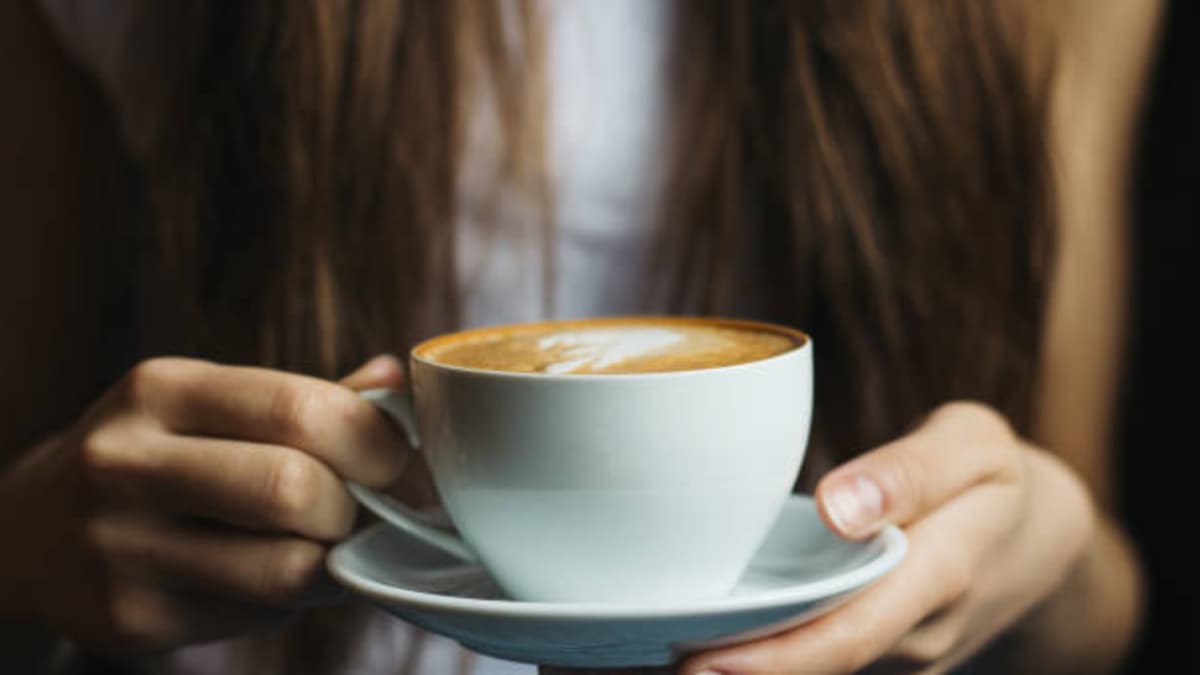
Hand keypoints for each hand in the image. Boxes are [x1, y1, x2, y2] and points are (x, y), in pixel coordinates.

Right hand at [0, 355, 410, 651]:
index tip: (393, 457)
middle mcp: (127, 462)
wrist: (28, 535)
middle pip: (293, 489)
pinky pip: (259, 616)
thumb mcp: (208, 403)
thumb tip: (400, 384)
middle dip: (356, 506)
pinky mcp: (130, 619)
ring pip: (285, 567)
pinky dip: (293, 599)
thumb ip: (307, 397)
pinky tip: (276, 574)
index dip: (374, 440)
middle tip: (363, 508)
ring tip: (329, 543)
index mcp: (163, 389)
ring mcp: (121, 547)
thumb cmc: (156, 458)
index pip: (301, 408)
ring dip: (334, 561)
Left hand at [545, 402, 1094, 673]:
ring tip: (614, 661)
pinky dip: (740, 658)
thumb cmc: (996, 478)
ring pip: (799, 672)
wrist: (1043, 542)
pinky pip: (800, 659)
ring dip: (718, 672)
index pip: (848, 633)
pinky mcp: (864, 647)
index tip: (695, 665)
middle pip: (808, 670)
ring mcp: (886, 652)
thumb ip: (911, 474)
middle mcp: (906, 634)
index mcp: (936, 577)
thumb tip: (841, 506)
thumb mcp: (975, 447)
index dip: (772, 660)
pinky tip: (667, 643)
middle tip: (619, 671)